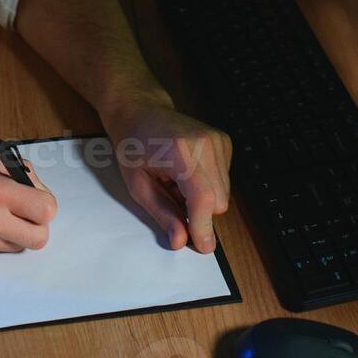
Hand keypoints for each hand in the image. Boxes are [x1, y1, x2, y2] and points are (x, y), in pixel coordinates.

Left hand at [105, 101, 231, 253]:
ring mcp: (218, 141)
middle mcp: (205, 144)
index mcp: (180, 152)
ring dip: (202, 198)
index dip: (203, 226)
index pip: (202, 198)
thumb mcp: (136, 183)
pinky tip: (187, 171)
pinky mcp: (224, 143)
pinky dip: (207, 184)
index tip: (203, 247)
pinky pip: (224, 181)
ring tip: (177, 180)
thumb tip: (181, 241)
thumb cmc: (133, 144)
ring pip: (224, 195)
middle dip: (198, 212)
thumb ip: (161, 213)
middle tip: (172, 196)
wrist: (140, 110)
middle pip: (218, 202)